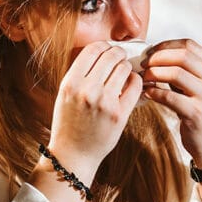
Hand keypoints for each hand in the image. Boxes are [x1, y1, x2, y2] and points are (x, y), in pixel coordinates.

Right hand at [49, 42, 141, 182]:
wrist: (73, 154)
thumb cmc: (69, 123)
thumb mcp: (65, 94)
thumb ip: (81, 74)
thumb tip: (101, 52)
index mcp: (71, 83)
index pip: (93, 49)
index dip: (104, 46)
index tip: (108, 50)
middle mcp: (87, 90)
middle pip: (111, 55)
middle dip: (118, 54)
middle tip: (120, 58)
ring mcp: (104, 102)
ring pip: (124, 68)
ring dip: (126, 67)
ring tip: (124, 73)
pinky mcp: (119, 114)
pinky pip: (135, 85)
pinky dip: (135, 81)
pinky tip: (131, 84)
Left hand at [141, 39, 201, 167]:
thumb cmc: (200, 111)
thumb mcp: (198, 86)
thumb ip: (183, 70)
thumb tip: (154, 55)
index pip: (189, 45)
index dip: (166, 45)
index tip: (151, 52)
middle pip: (183, 55)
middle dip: (158, 57)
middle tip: (144, 64)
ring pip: (176, 73)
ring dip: (154, 73)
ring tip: (144, 78)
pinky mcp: (197, 113)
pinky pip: (170, 97)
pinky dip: (154, 92)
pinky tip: (146, 93)